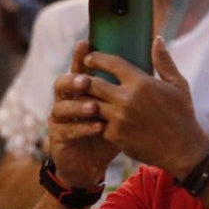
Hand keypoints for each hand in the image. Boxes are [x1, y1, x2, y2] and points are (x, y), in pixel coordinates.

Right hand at [46, 42, 120, 187]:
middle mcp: (69, 102)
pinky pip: (68, 130)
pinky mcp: (60, 138)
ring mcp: (61, 120)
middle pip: (65, 83)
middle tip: (87, 79)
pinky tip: (98, 127)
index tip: (86, 44)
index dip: (80, 57)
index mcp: (83, 92)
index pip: (80, 69)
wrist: (93, 164)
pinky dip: (82, 128)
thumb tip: (148, 59)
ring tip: (95, 107)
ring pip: (62, 106)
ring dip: (78, 106)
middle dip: (75, 80)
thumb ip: (134, 87)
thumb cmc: (111, 133)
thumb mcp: (126, 110)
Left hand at [83, 36, 208, 176]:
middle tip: (80, 77)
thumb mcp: (178, 85)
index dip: (96, 58)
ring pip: (90, 104)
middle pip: (92, 83)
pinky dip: (94, 120)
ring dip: (85, 100)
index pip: (111, 63)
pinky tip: (92, 117)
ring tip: (83, 96)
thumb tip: (157, 39)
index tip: (90, 58)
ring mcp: (119, 118)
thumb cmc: (182, 114)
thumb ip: (164, 61)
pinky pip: (96, 123)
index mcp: (141, 83)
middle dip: (84, 79)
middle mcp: (127, 99)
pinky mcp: (115, 135)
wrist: (182, 149)